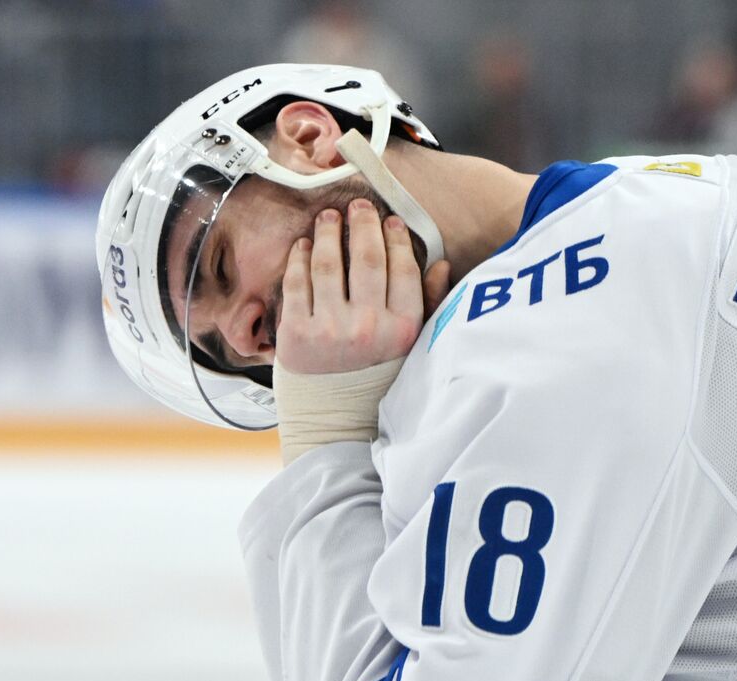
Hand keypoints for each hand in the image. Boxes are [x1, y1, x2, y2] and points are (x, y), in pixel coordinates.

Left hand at [275, 199, 450, 374]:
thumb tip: (441, 264)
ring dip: (327, 232)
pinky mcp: (296, 334)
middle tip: (358, 206)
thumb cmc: (375, 378)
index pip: (402, 268)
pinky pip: (296, 283)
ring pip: (328, 264)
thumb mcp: (411, 347)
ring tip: (328, 217)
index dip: (395, 238)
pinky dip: (299, 257)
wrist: (335, 418)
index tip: (389, 220)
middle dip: (362, 223)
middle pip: (366, 258)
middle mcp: (367, 327)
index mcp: (402, 329)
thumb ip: (429, 305)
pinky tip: (303, 245)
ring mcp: (329, 330)